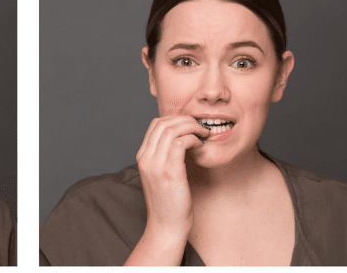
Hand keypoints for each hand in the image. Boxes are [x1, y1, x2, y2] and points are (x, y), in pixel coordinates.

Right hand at [125, 113, 209, 264]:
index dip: (176, 119)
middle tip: (201, 127)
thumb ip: (165, 156)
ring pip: (172, 129)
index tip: (191, 126)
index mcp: (142, 157)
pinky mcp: (169, 172)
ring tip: (204, 134)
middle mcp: (145, 158)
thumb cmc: (169, 201)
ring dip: (192, 127)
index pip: (156, 124)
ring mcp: (155, 165)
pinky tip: (201, 146)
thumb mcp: (162, 174)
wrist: (166, 226)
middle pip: (163, 122)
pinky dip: (194, 139)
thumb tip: (183, 137)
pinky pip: (181, 142)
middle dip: (186, 119)